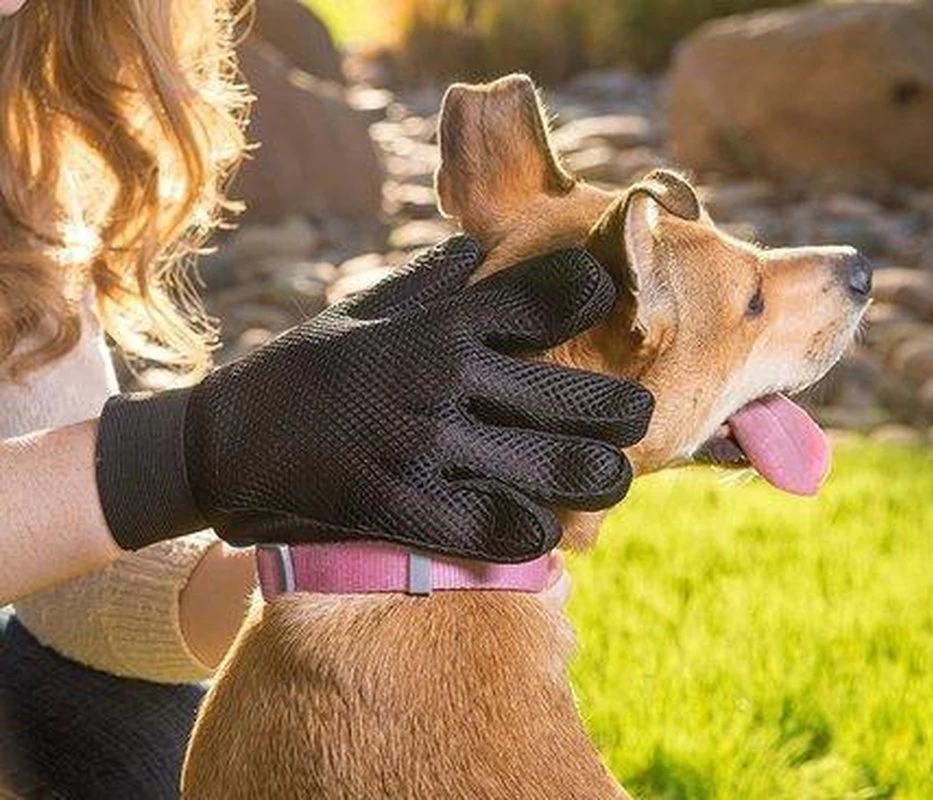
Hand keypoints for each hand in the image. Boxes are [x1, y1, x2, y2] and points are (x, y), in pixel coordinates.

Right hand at [95, 236, 652, 561]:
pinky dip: (532, 533)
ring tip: (610, 477)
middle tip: (637, 417)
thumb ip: (429, 284)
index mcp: (436, 324)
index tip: (610, 304)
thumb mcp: (360, 312)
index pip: (546, 299)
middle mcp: (440, 380)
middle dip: (621, 412)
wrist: (221, 444)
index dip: (591, 296)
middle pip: (570, 396)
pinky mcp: (400, 508)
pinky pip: (495, 529)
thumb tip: (480, 249)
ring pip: (550, 469)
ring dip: (596, 478)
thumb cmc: (302, 369)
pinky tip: (544, 529)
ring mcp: (422, 448)